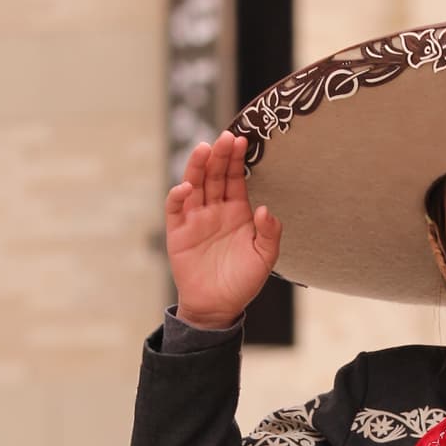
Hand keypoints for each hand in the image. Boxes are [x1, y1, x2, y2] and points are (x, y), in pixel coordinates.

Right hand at [166, 132, 282, 328]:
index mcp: (236, 211)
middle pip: (215, 175)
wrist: (218, 307)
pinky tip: (186, 187)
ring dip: (198, 167)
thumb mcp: (264, 258)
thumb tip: (265, 209)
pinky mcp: (178, 231)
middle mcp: (215, 209)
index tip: (242, 141)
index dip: (237, 160)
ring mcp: (195, 218)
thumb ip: (270, 234)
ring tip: (204, 150)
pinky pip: (175, 209)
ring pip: (194, 185)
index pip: (235, 178)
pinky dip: (178, 196)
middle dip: (219, 156)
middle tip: (225, 138)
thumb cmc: (242, 282)